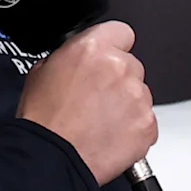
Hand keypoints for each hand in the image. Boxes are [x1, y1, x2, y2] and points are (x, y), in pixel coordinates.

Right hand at [16, 20, 157, 184]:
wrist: (52, 158)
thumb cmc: (43, 120)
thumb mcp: (43, 71)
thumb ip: (71, 56)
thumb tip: (80, 57)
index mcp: (93, 48)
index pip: (121, 32)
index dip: (113, 45)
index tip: (107, 58)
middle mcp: (120, 67)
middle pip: (131, 66)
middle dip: (117, 80)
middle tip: (96, 99)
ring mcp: (138, 96)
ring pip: (140, 94)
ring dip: (126, 105)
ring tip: (98, 121)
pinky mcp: (148, 124)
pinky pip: (146, 121)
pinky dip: (133, 128)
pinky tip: (109, 135)